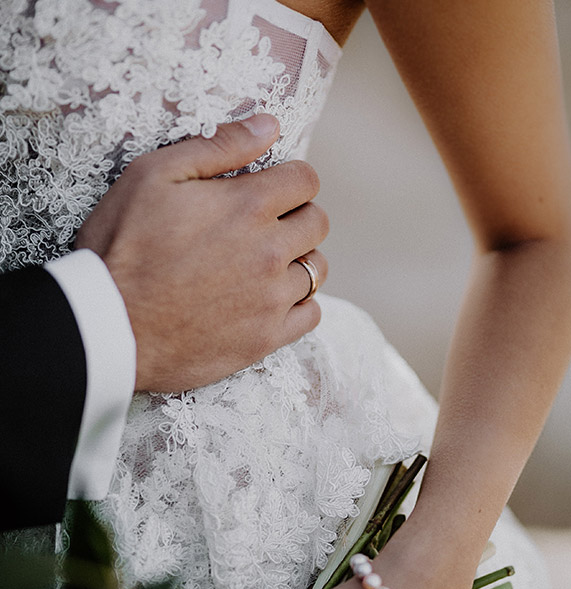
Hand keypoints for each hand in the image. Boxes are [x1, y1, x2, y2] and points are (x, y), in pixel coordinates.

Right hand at [75, 114, 329, 392]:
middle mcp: (270, 251)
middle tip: (264, 224)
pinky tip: (270, 297)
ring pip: (317, 268)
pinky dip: (299, 303)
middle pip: (317, 222)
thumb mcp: (153, 175)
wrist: (107, 323)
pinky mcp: (268, 336)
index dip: (291, 178)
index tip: (272, 187)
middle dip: (297, 215)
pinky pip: (312, 313)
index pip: (306, 180)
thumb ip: (218, 147)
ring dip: (298, 259)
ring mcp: (272, 297)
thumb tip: (269, 125)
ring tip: (264, 262)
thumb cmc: (122, 245)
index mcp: (249, 206)